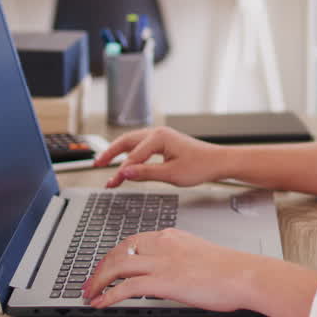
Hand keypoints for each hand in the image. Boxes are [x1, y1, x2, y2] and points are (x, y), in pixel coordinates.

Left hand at [81, 228, 265, 311]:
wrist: (244, 274)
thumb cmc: (230, 269)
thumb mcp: (199, 255)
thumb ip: (180, 259)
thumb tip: (170, 273)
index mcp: (171, 236)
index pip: (132, 241)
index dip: (113, 254)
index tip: (106, 265)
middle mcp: (162, 244)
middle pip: (119, 251)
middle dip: (100, 267)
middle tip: (90, 282)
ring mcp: (161, 262)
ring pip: (117, 266)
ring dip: (98, 281)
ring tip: (89, 293)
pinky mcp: (163, 281)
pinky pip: (126, 286)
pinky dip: (109, 295)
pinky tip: (102, 303)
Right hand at [93, 126, 227, 187]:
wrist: (218, 162)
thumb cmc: (200, 166)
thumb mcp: (171, 174)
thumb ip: (146, 173)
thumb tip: (125, 173)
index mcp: (159, 138)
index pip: (133, 156)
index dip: (121, 171)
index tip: (112, 183)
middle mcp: (158, 133)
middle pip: (127, 141)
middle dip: (110, 153)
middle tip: (97, 164)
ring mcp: (161, 136)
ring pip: (133, 142)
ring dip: (119, 153)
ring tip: (106, 163)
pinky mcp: (165, 143)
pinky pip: (141, 146)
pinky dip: (131, 154)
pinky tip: (126, 162)